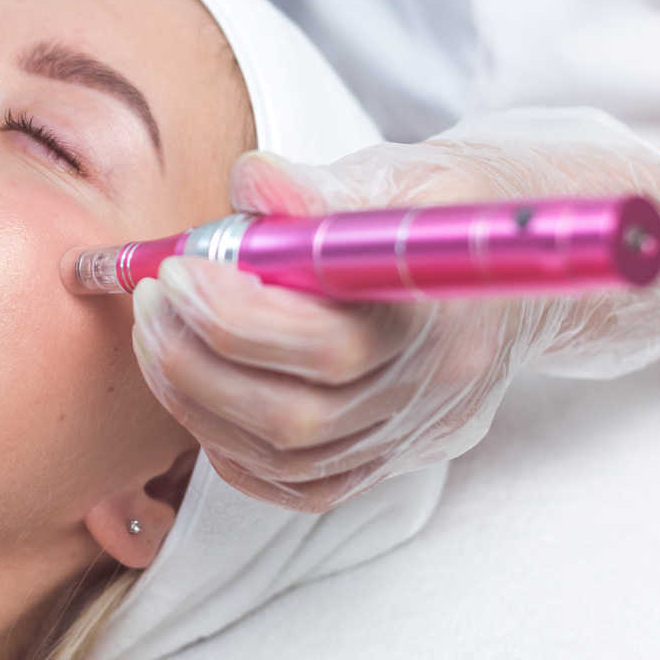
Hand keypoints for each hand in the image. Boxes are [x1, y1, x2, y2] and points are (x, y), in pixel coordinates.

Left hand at [130, 109, 659, 510]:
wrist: (509, 263)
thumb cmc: (439, 208)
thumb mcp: (396, 173)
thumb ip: (322, 184)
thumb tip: (255, 183)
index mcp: (435, 309)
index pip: (327, 345)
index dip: (234, 317)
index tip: (175, 270)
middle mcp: (427, 387)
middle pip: (296, 417)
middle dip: (195, 362)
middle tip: (150, 302)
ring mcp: (408, 434)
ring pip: (285, 458)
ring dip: (197, 402)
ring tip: (160, 334)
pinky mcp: (387, 460)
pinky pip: (297, 486)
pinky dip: (230, 449)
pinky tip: (200, 392)